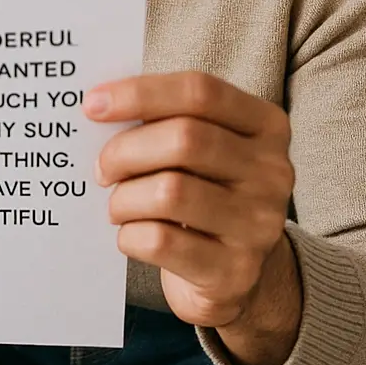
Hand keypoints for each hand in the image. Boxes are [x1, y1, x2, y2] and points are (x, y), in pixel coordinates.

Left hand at [84, 72, 300, 364]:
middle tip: (101, 167)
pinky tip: (130, 234)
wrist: (233, 273)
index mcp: (264, 125)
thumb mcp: (198, 147)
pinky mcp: (234, 271)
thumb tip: (99, 104)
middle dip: (126, 150)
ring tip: (117, 205)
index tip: (92, 104)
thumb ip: (163, 119)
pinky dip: (130, 235)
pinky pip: (162, 241)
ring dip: (124, 197)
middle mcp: (272, 171)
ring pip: (170, 192)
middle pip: (185, 139)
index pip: (200, 91)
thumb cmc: (201, 189)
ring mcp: (259, 224)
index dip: (140, 92)